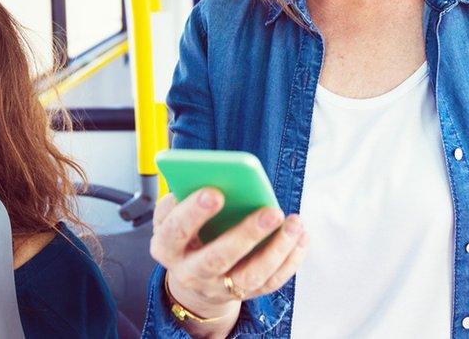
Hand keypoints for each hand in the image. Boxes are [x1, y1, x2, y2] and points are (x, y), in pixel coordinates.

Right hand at [150, 189, 308, 328]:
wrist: (193, 274)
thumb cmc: (187, 230)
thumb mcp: (175, 212)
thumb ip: (186, 194)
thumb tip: (214, 175)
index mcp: (167, 247)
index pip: (175, 231)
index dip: (194, 213)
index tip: (216, 192)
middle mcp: (191, 272)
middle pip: (217, 258)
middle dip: (246, 234)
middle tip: (271, 212)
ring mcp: (218, 287)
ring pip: (250, 275)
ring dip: (276, 249)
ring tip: (295, 223)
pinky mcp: (245, 293)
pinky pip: (271, 282)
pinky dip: (290, 259)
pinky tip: (301, 236)